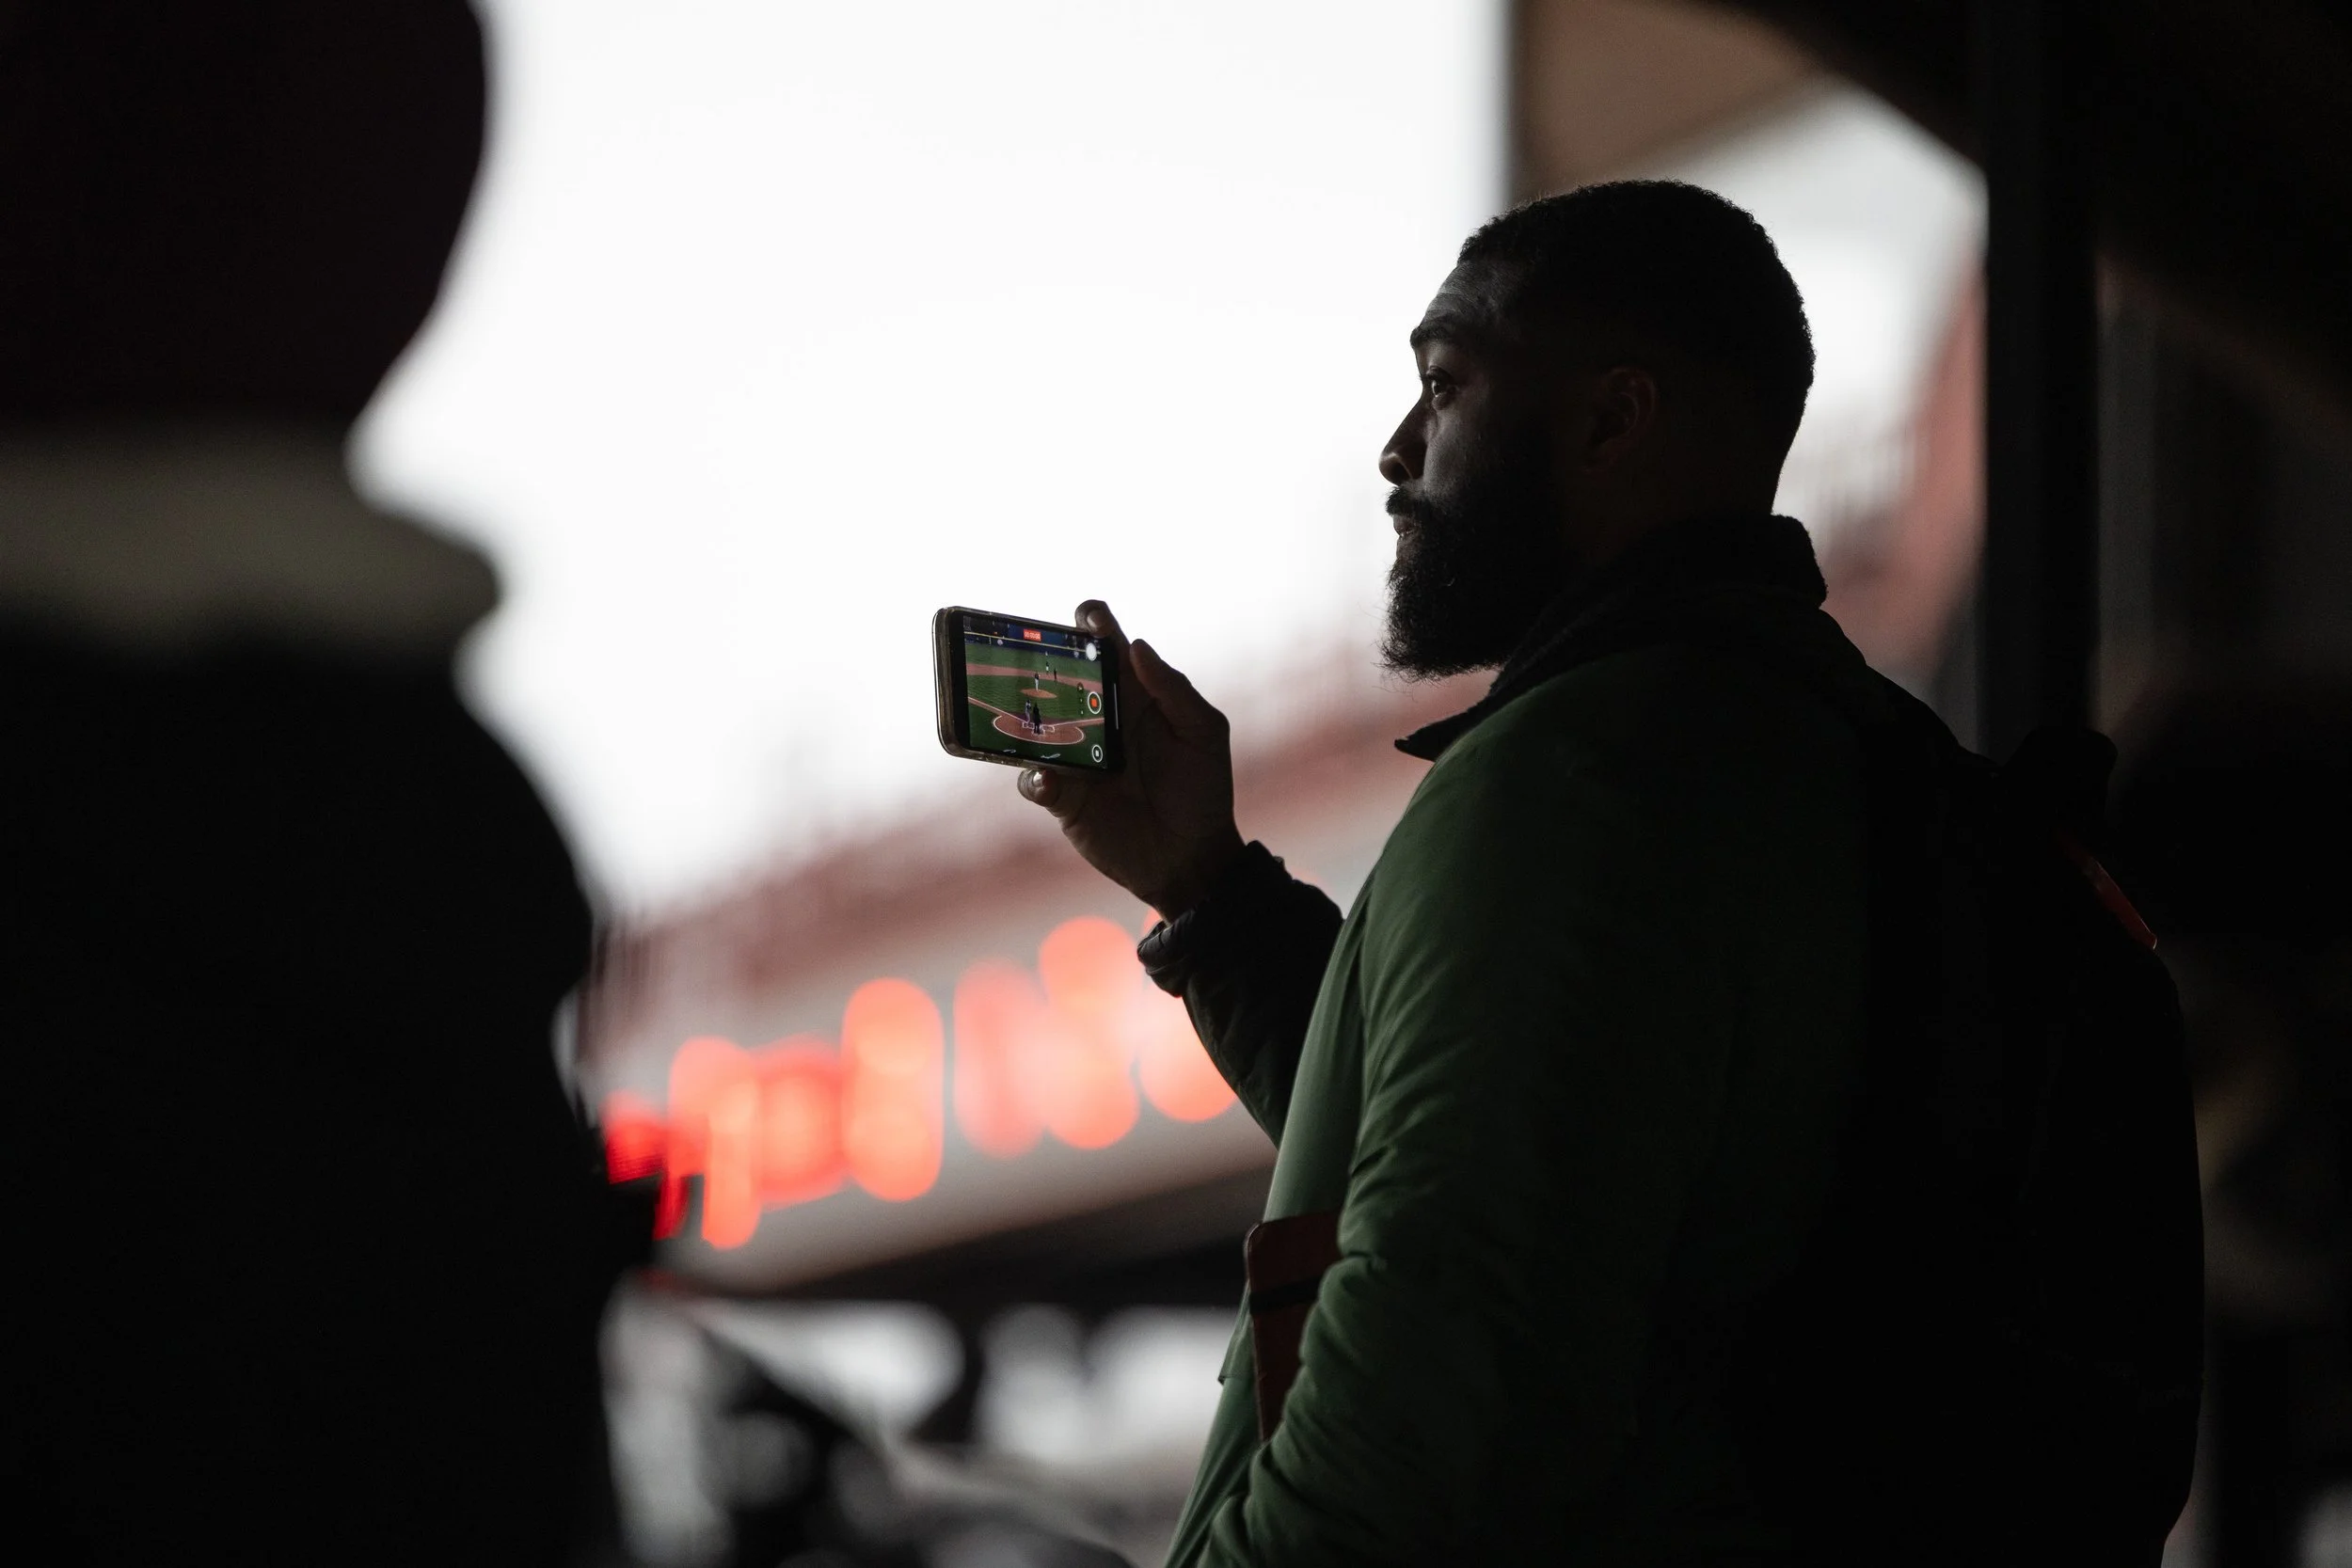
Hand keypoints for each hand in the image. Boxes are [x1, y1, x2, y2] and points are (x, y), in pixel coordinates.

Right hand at [1019, 601, 1243, 917]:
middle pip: (1060, 680)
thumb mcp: (1204, 733)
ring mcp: (1077, 758)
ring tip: (1021, 707)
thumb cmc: (1203, 790)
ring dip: (1024, 715)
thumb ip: (1173, 689)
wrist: (1193, 858)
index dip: (1093, 626)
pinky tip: (1047, 776)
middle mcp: (1098, 721)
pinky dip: (1035, 777)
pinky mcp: (1064, 797)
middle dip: (1042, 661)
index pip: (1107, 651)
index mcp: (1134, 697)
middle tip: (1032, 652)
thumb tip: (1137, 646)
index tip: (1086, 616)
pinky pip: (1036, 780)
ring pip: (1036, 727)